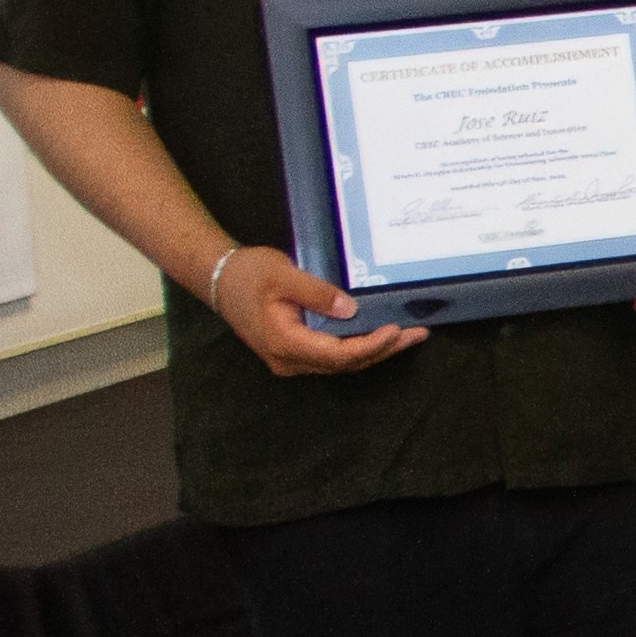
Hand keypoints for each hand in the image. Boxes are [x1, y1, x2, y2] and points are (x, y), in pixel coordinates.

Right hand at [210, 244, 425, 376]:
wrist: (218, 277)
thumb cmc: (248, 273)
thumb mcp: (283, 275)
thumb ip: (316, 294)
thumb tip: (351, 310)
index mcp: (284, 342)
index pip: (338, 355)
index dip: (371, 346)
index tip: (396, 331)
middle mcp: (288, 359)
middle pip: (345, 363)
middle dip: (383, 350)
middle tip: (417, 334)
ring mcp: (290, 359)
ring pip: (340, 363)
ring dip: (374, 350)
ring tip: (407, 336)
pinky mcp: (294, 351)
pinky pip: (332, 356)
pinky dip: (358, 347)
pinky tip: (379, 336)